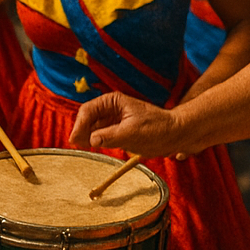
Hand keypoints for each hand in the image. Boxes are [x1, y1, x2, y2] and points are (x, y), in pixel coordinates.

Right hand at [70, 93, 187, 158]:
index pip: (88, 110)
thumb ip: (111, 136)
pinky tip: (94, 148)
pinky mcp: (116, 130)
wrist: (175, 133)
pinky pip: (99, 135)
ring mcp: (113, 119)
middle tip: (78, 146)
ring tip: (86, 148)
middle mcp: (111, 108)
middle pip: (86, 118)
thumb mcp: (133, 133)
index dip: (79, 125)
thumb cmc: (157, 128)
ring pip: (91, 128)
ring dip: (86, 137)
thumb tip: (91, 139)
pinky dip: (94, 141)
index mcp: (114, 101)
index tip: (74, 140)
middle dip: (81, 131)